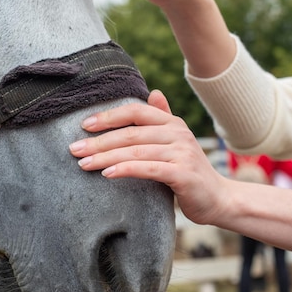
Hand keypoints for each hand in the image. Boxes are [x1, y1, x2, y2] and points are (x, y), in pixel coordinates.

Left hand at [69, 90, 228, 224]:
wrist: (218, 199)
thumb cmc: (189, 172)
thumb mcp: (176, 142)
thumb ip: (163, 118)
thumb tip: (153, 92)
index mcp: (173, 123)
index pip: (136, 111)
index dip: (109, 116)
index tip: (84, 125)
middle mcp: (178, 133)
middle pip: (131, 133)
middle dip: (99, 141)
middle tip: (74, 149)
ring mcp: (182, 153)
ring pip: (136, 151)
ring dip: (106, 157)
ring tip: (83, 163)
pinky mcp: (183, 174)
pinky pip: (148, 169)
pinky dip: (125, 169)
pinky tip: (107, 173)